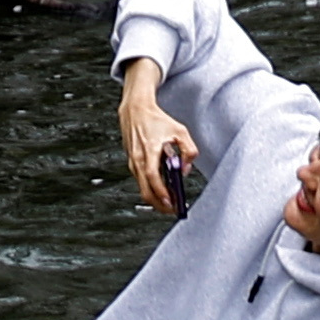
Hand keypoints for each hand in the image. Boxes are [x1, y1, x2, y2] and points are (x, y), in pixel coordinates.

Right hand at [118, 59, 196, 216]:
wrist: (135, 109)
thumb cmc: (156, 119)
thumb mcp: (181, 131)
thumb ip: (188, 151)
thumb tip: (184, 169)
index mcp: (149, 150)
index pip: (152, 176)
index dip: (161, 192)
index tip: (171, 202)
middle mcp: (137, 158)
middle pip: (144, 189)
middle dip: (158, 203)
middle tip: (171, 209)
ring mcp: (132, 160)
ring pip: (141, 186)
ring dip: (155, 196)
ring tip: (169, 200)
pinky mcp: (131, 161)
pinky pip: (140, 179)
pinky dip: (150, 187)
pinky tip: (161, 188)